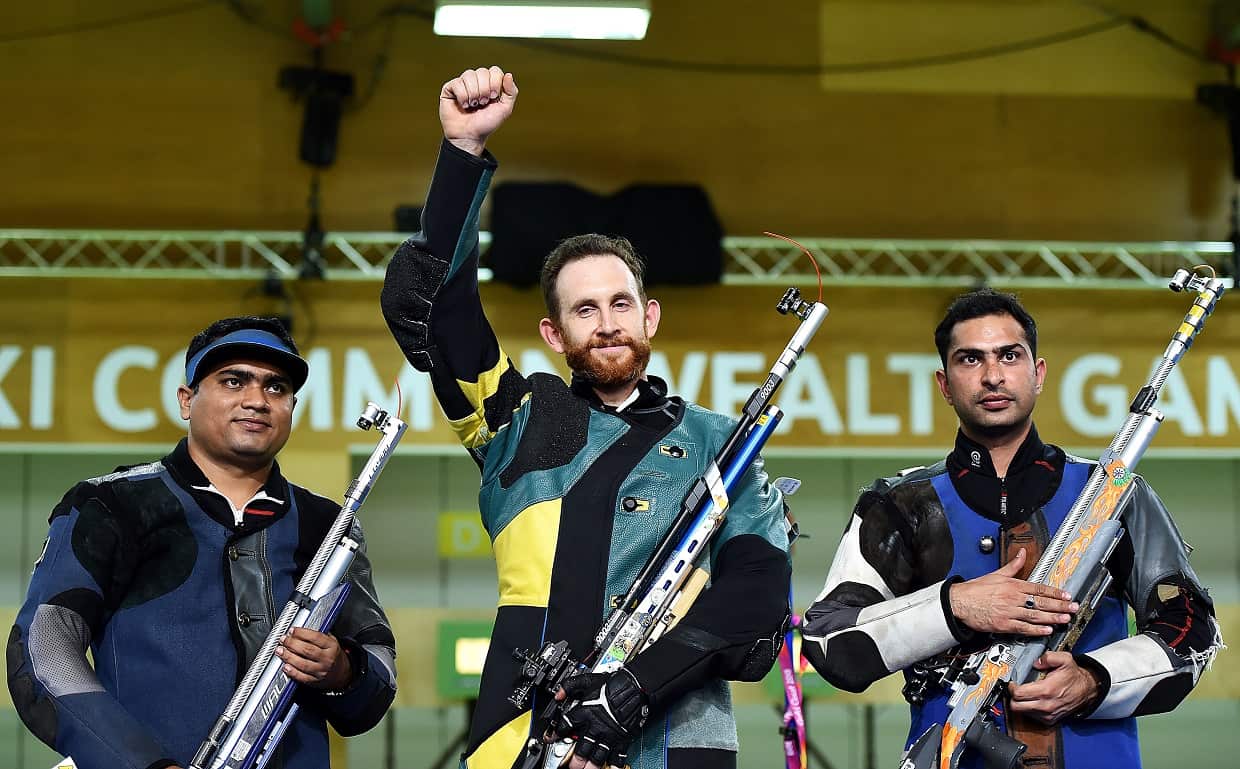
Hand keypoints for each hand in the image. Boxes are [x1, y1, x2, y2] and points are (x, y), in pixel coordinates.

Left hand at [275, 627, 352, 690]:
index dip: (302, 633)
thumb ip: (320, 636)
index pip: (316, 637)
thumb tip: (301, 630)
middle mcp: (327, 658)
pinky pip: (301, 677)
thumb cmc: (334, 656)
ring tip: (280, 651)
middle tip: (283, 639)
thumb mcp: (332, 642)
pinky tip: (285, 666)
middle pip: (307, 650)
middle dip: (292, 644)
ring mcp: (321, 670)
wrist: (342, 674)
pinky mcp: (314, 681)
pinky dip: (292, 672)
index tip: (292, 630)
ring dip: (288, 656)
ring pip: (302, 664)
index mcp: (332, 646)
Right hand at [439, 66, 517, 155]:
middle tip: (482, 103)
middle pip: (482, 71)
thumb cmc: (486, 124)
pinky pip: (457, 82)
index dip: (495, 83)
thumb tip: (508, 74)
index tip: (493, 98)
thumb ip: (511, 92)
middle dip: (484, 89)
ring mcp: (462, 84)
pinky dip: (462, 96)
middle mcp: (476, 81)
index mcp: (490, 84)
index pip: (495, 70)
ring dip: (473, 93)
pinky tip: (463, 105)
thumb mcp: (504, 109)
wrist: (469, 136)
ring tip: (473, 105)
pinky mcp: (450, 88)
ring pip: (469, 74)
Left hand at [550, 669, 649, 768]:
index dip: (555, 733)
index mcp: (584, 713)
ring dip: (590, 766)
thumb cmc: (612, 684)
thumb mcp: (587, 680)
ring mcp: (608, 735)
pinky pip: (617, 756)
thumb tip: (558, 694)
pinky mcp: (621, 738)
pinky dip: (613, 765)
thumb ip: (570, 686)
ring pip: (597, 756)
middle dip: (575, 761)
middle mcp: (595, 727)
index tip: (550, 739)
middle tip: (571, 766)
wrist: (634, 687)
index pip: (565, 726)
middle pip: (581, 749)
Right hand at [949, 549, 1078, 634]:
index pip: (1039, 588)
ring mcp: (1008, 612)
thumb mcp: (996, 574)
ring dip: (1052, 618)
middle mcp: (1012, 598)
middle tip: (1073, 608)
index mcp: (1012, 585)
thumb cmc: (975, 590)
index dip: (1055, 592)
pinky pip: (1023, 628)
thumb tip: (1023, 553)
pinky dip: (1036, 630)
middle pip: (1041, 602)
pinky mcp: (1003, 624)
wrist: (958, 602)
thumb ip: (1013, 565)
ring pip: (1035, 615)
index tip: (1066, 596)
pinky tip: (1047, 630)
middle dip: (1059, 606)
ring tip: (1065, 619)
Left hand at [1008, 651, 1100, 723]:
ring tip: (1027, 693)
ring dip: (1021, 703)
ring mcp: (1047, 715)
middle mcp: (1045, 705)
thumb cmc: (1074, 677)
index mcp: (1046, 690)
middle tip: (1016, 689)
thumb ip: (1049, 657)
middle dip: (1013, 697)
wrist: (1086, 691)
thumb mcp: (1065, 659)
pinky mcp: (1049, 720)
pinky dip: (1029, 709)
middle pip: (1016, 706)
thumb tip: (1036, 661)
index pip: (1018, 694)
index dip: (1012, 687)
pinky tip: (1034, 699)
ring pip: (1022, 712)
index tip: (1013, 683)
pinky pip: (1031, 716)